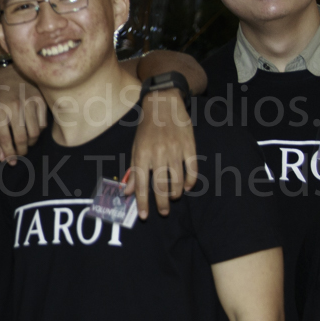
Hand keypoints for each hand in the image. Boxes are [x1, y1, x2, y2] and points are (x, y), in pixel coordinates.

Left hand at [0, 74, 48, 164]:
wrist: (10, 76)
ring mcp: (29, 102)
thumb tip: (3, 158)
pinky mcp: (41, 100)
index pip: (5, 139)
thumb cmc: (0, 101)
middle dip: (21, 151)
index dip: (9, 153)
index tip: (11, 162)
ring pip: (35, 133)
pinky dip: (39, 130)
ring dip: (31, 142)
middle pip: (22, 138)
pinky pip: (43, 124)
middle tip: (20, 154)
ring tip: (26, 141)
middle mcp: (15, 106)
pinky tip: (32, 128)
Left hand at [130, 87, 200, 217]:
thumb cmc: (146, 128)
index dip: (143, 202)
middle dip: (162, 203)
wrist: (164, 103)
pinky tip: (187, 186)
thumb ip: (133, 171)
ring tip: (173, 198)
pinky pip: (192, 169)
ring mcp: (175, 150)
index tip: (145, 216)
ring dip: (176, 193)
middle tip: (163, 212)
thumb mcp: (135, 147)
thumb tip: (127, 192)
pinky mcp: (189, 146)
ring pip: (177, 180)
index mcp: (142, 155)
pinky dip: (190, 181)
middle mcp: (158, 154)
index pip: (142, 185)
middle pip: (161, 186)